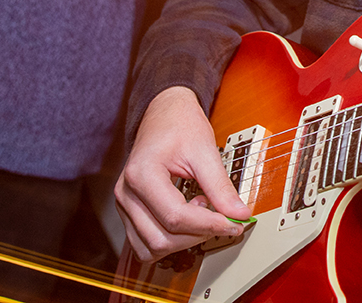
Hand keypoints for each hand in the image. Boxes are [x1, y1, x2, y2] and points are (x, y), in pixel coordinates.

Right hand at [113, 86, 251, 260]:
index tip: (235, 224)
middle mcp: (126, 193)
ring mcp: (124, 205)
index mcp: (141, 174)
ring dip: (182, 241)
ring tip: (200, 211)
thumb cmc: (180, 125)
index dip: (209, 225)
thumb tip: (238, 213)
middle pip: (161, 238)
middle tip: (221, 216)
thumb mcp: (205, 150)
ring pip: (150, 248)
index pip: (175, 217)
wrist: (164, 113)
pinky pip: (145, 243)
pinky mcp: (128, 212)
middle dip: (197, 235)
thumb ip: (220, 185)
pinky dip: (169, 239)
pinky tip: (187, 216)